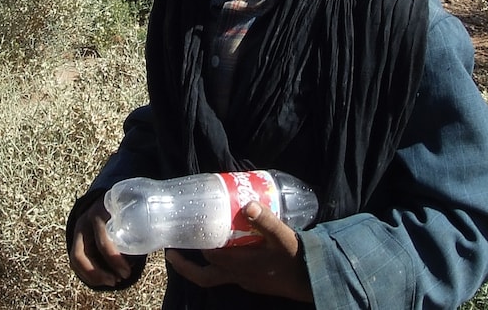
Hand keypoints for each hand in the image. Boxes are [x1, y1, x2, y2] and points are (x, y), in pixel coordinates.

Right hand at [68, 197, 134, 287]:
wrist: (105, 195)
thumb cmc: (124, 206)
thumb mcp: (132, 209)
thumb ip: (143, 226)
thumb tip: (166, 252)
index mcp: (100, 212)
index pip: (103, 240)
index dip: (114, 259)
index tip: (127, 272)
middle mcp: (85, 220)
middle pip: (86, 252)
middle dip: (101, 272)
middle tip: (120, 279)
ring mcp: (78, 229)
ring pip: (77, 259)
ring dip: (93, 276)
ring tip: (112, 282)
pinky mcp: (75, 238)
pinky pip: (75, 261)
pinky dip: (87, 274)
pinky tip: (102, 280)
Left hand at [166, 202, 313, 301]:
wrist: (313, 280)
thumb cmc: (296, 258)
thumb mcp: (283, 237)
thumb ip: (265, 221)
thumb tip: (246, 204)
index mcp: (241, 265)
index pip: (209, 256)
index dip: (195, 245)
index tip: (185, 232)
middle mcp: (238, 277)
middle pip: (205, 276)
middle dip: (187, 265)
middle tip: (174, 250)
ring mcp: (245, 282)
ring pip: (216, 278)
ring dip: (204, 266)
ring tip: (197, 248)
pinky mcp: (254, 284)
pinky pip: (230, 276)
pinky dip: (223, 265)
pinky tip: (228, 250)